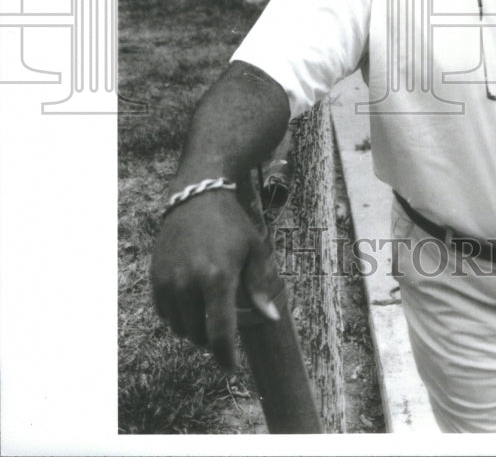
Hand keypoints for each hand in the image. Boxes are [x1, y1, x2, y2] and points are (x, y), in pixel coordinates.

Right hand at [150, 192, 279, 370]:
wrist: (196, 198)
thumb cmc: (232, 225)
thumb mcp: (254, 250)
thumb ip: (260, 287)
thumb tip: (271, 319)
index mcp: (217, 278)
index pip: (219, 333)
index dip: (225, 357)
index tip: (230, 368)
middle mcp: (188, 283)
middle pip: (198, 335)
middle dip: (212, 338)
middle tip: (223, 324)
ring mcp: (168, 282)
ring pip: (180, 328)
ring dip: (194, 328)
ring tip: (208, 309)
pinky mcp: (155, 278)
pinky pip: (165, 314)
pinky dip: (178, 315)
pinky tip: (191, 299)